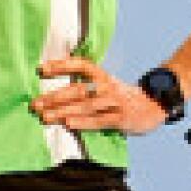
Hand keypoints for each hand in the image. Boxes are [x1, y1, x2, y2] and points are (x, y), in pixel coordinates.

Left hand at [30, 56, 166, 136]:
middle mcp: (108, 87)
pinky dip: (83, 122)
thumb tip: (59, 75)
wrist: (155, 107)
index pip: (81, 65)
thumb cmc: (122, 98)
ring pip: (86, 106)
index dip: (61, 66)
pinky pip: (100, 120)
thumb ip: (86, 83)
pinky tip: (68, 124)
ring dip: (63, 111)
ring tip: (45, 116)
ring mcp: (115, 103)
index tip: (41, 69)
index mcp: (103, 76)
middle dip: (54, 97)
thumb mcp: (106, 85)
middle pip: (78, 89)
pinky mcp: (121, 119)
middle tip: (35, 104)